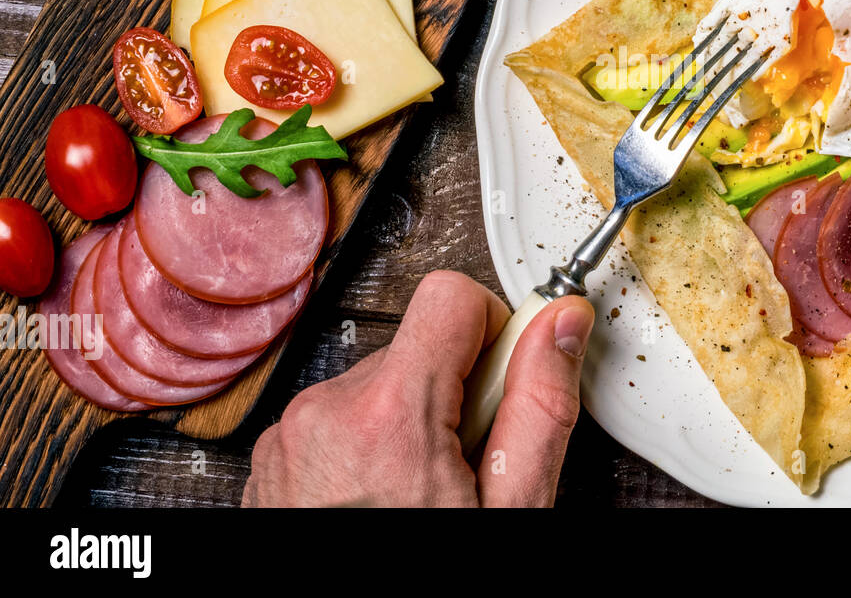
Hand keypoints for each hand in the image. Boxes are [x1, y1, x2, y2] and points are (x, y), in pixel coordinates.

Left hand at [243, 270, 594, 506]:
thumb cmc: (430, 581)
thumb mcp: (510, 510)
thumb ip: (541, 404)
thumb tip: (562, 324)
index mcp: (390, 415)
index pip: (451, 296)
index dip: (494, 330)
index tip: (504, 382)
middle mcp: (326, 412)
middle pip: (419, 346)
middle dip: (456, 391)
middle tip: (468, 466)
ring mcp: (291, 437)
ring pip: (379, 384)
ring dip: (411, 422)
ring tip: (424, 493)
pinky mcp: (273, 459)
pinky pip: (339, 418)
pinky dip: (370, 446)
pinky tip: (386, 501)